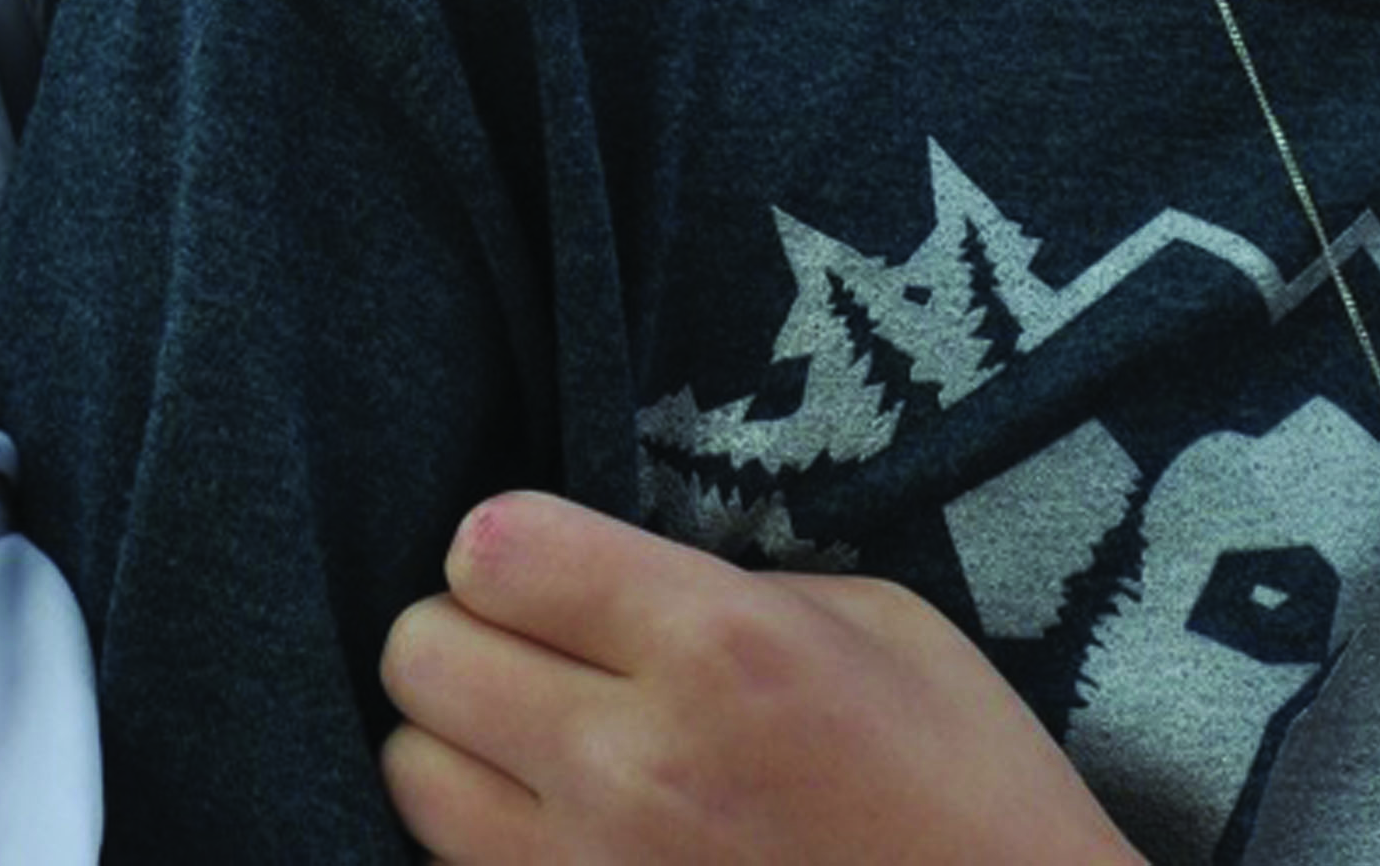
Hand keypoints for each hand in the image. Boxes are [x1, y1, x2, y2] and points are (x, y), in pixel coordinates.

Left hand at [379, 491, 1145, 863]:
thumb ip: (721, 587)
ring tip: (535, 742)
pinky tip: (560, 830)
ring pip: (412, 777)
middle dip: (463, 632)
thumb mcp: (874, 622)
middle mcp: (631, 770)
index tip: (550, 562)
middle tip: (531, 645)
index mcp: (714, 647)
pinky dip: (486, 845)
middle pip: (420, 657)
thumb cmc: (966, 783)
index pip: (492, 550)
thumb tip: (610, 579)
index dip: (508, 544)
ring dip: (458, 745)